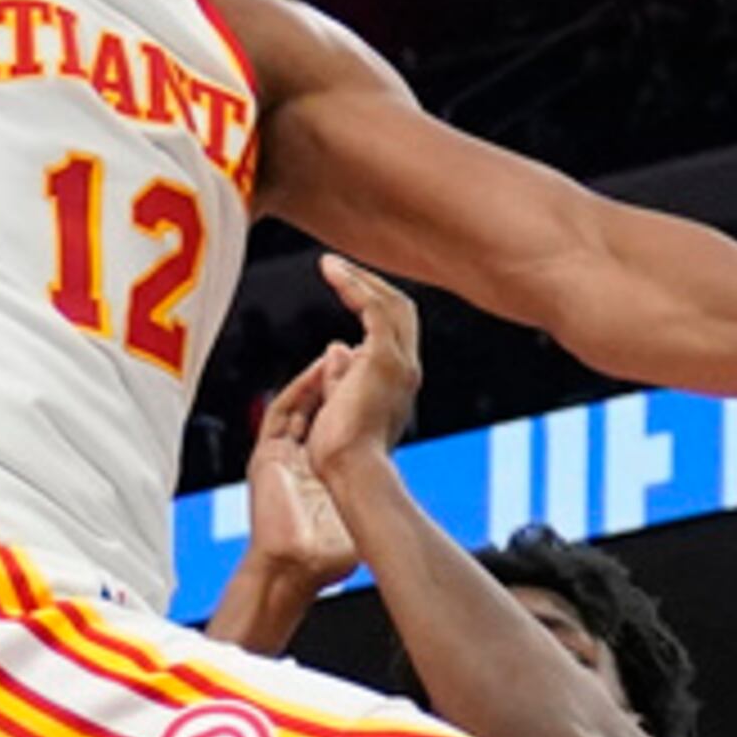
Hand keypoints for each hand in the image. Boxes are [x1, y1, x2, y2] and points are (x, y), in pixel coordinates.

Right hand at [242, 357, 361, 587]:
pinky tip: (316, 374)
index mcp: (320, 476)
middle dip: (333, 383)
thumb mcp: (356, 525)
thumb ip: (369, 511)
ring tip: (335, 356)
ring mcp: (281, 459)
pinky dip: (298, 392)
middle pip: (316, 410)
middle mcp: (299, 463)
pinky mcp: (267, 459)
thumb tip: (395, 508)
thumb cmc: (325, 561)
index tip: (370, 384)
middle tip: (354, 355)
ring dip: (316, 380)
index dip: (350, 405)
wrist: (291, 572)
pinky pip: (280, 414)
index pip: (337, 430)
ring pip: (297, 406)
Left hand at [303, 260, 425, 476]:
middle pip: (401, 310)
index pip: (395, 331)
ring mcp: (399, 364)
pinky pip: (373, 308)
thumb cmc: (342, 455)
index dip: (374, 305)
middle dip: (372, 285)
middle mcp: (406, 369)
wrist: (353, 471)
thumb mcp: (341, 407)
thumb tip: (337, 346)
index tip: (349, 287)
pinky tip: (330, 270)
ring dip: (360, 280)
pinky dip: (353, 285)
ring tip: (331, 265)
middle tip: (339, 269)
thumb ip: (342, 377)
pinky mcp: (384, 359)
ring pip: (390, 303)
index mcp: (398, 382)